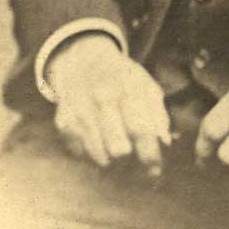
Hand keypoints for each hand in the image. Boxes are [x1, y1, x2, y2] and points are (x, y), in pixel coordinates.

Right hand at [48, 33, 170, 175]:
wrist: (83, 57)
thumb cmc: (121, 76)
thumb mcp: (144, 84)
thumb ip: (157, 111)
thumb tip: (165, 140)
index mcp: (127, 88)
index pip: (141, 129)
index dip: (150, 155)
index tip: (155, 170)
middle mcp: (102, 98)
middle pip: (117, 146)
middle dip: (126, 152)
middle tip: (127, 147)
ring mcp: (80, 110)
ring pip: (98, 153)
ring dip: (108, 154)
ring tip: (111, 139)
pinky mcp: (63, 120)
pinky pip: (79, 152)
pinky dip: (88, 149)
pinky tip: (93, 134)